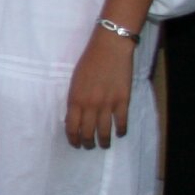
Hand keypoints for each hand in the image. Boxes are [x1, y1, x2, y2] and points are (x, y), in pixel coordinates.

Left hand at [64, 29, 136, 148]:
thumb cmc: (90, 61)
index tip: (75, 143)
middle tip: (89, 146)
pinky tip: (120, 134)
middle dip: (87, 143)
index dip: (73, 138)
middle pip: (87, 132)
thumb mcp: (75, 81)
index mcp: (75, 99)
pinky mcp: (123, 100)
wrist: (110, 48)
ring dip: (104, 142)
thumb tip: (76, 116)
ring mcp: (107, 104)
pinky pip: (122, 122)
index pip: (71, 126)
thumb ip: (75, 99)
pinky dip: (121, 130)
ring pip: (104, 131)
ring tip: (104, 145)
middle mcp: (90, 105)